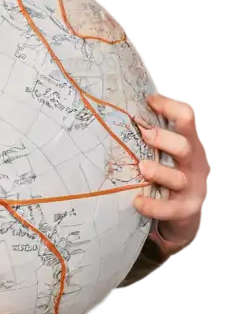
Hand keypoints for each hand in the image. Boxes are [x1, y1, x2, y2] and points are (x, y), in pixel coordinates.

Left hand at [134, 93, 204, 250]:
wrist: (182, 212)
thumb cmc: (166, 173)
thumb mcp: (164, 151)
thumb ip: (150, 133)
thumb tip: (122, 106)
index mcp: (188, 144)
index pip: (188, 120)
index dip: (171, 108)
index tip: (149, 101)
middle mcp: (192, 163)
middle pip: (186, 146)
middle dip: (165, 138)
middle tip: (144, 133)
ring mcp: (190, 187)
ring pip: (179, 178)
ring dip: (160, 171)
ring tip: (142, 167)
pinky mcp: (185, 209)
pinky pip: (172, 209)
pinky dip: (154, 206)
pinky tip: (137, 201)